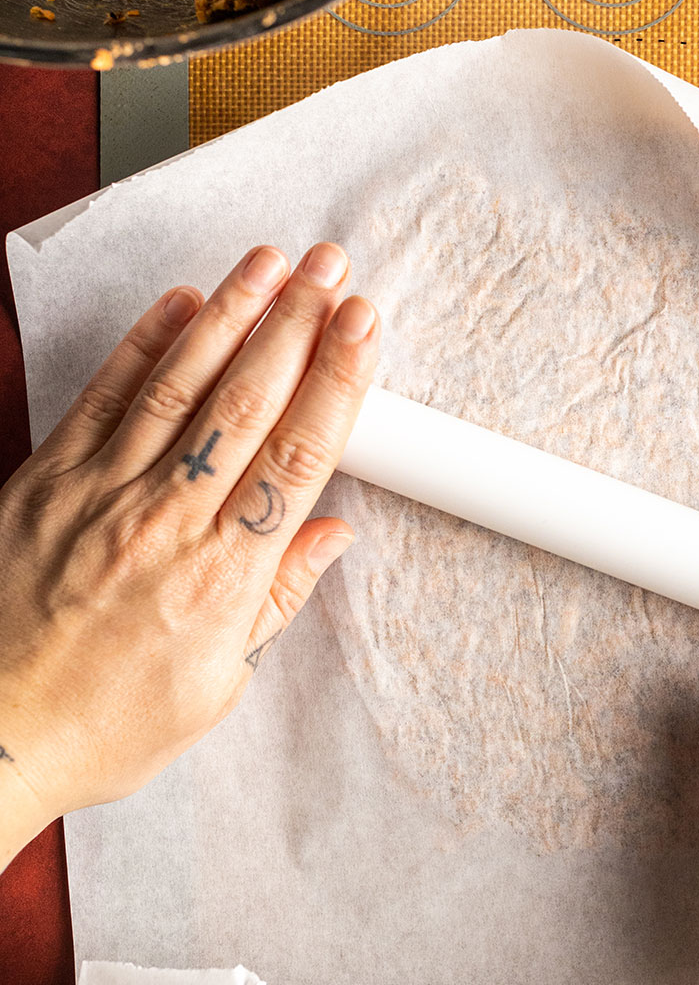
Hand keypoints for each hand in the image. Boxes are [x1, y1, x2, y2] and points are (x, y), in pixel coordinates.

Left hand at [0, 243, 378, 868]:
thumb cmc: (100, 722)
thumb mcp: (216, 685)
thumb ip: (277, 598)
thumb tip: (331, 535)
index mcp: (221, 577)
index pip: (298, 454)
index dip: (337, 380)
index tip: (363, 326)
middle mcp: (167, 520)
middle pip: (248, 402)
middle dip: (297, 323)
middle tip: (331, 268)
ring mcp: (102, 492)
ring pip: (181, 384)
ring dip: (231, 314)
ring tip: (270, 261)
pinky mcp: (48, 479)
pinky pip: (106, 397)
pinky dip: (145, 344)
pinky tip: (181, 304)